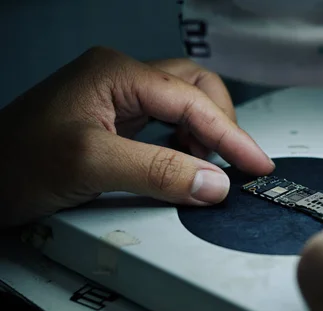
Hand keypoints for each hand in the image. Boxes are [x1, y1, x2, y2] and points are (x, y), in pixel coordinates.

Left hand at [0, 46, 273, 226]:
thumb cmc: (15, 164)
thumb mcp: (91, 165)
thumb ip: (159, 172)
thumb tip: (215, 183)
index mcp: (117, 74)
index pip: (192, 101)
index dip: (231, 135)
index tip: (257, 165)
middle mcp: (122, 79)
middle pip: (196, 88)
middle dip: (221, 124)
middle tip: (232, 164)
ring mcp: (119, 99)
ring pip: (185, 105)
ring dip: (205, 135)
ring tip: (206, 168)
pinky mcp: (117, 121)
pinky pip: (168, 125)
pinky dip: (187, 145)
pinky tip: (184, 164)